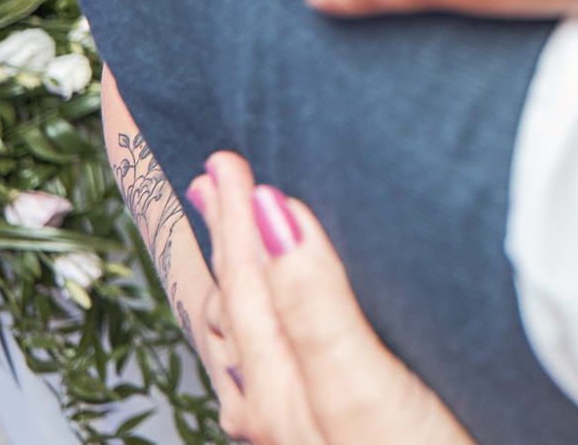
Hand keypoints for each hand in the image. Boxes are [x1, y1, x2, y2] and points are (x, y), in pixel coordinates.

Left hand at [189, 153, 474, 444]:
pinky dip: (261, 336)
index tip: (230, 161)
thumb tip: (277, 217)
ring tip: (229, 242)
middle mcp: (277, 415)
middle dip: (225, 241)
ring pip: (246, 348)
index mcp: (280, 392)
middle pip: (235, 311)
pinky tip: (275, 344)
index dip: (241, 216)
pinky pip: (269, 379)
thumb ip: (318, 306)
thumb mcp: (366, 390)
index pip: (251, 282)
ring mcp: (300, 435)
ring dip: (236, 284)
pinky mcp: (331, 443)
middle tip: (210, 181)